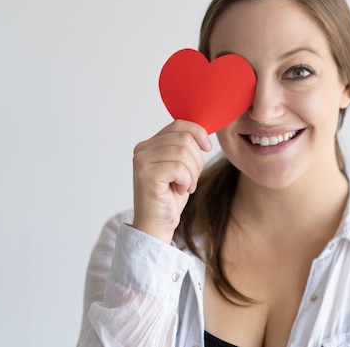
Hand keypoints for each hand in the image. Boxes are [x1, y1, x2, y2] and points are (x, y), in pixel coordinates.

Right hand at [132, 120, 211, 242]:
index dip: (198, 133)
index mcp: (149, 144)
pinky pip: (179, 168)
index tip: (207, 148)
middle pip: (184, 138)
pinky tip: (181, 190)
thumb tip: (204, 131)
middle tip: (192, 179)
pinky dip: (187, 180)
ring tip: (186, 185)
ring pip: (183, 152)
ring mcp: (142, 162)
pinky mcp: (146, 175)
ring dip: (193, 172)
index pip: (179, 124)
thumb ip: (184, 146)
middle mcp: (141, 150)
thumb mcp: (180, 166)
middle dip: (197, 160)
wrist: (157, 224)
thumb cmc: (170, 196)